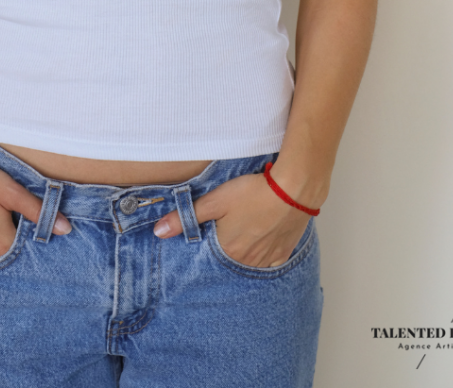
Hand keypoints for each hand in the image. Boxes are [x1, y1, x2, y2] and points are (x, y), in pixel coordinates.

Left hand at [153, 171, 308, 267]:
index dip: (204, 247)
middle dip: (222, 250)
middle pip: (228, 260)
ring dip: (241, 252)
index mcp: (227, 250)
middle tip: (224, 232)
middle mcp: (246, 261)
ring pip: (248, 262)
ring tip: (241, 235)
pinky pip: (268, 262)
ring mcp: (267, 259)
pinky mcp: (283, 253)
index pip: (207, 258)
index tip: (204, 237)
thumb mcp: (215, 200)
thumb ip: (187, 217)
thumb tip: (159, 232)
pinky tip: (259, 242)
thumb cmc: (253, 192)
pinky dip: (261, 255)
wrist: (293, 189)